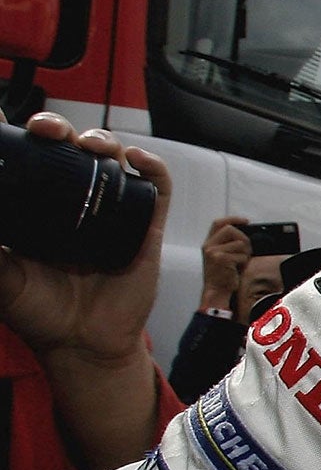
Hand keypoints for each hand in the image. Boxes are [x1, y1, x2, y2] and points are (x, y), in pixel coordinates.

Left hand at [0, 114, 172, 469]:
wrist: (83, 343)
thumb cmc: (40, 313)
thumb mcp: (2, 276)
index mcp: (39, 207)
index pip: (34, 158)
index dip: (28, 136)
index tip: (14, 126)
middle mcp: (76, 203)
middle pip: (70, 148)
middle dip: (59, 128)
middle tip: (47, 130)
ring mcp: (113, 212)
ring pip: (112, 158)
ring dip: (102, 140)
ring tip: (90, 145)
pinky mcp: (145, 226)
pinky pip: (156, 188)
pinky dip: (151, 166)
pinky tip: (136, 159)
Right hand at [198, 217, 251, 307]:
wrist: (217, 291)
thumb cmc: (223, 275)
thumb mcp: (224, 256)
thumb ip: (231, 244)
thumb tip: (248, 235)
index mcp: (209, 243)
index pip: (218, 223)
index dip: (233, 219)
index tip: (245, 221)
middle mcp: (209, 246)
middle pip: (230, 229)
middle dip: (243, 237)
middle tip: (247, 249)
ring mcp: (214, 252)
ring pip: (240, 243)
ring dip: (245, 254)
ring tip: (240, 263)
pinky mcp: (221, 259)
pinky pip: (241, 256)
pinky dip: (244, 263)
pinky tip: (238, 269)